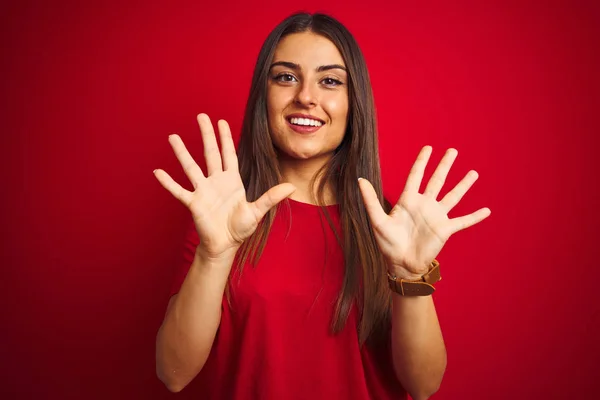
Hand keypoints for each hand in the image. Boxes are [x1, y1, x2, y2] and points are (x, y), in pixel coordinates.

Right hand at [153, 114, 295, 259]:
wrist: (225, 245)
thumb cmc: (240, 228)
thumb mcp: (257, 211)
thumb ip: (272, 198)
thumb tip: (292, 187)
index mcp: (232, 181)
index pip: (228, 154)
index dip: (225, 137)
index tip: (221, 121)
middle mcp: (216, 182)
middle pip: (209, 153)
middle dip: (206, 135)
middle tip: (201, 116)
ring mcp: (203, 191)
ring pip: (191, 167)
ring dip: (182, 153)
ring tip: (173, 137)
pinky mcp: (194, 203)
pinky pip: (179, 191)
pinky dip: (168, 182)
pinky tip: (157, 172)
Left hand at [358, 146, 490, 279]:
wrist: (400, 264)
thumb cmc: (387, 244)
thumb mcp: (377, 220)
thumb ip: (370, 200)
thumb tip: (359, 179)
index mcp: (408, 200)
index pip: (416, 176)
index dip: (422, 162)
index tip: (428, 148)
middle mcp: (424, 205)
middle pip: (437, 180)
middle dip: (445, 165)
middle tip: (453, 150)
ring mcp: (436, 216)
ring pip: (453, 196)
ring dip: (463, 185)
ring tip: (474, 173)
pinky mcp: (445, 229)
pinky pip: (463, 221)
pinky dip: (475, 216)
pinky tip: (487, 211)